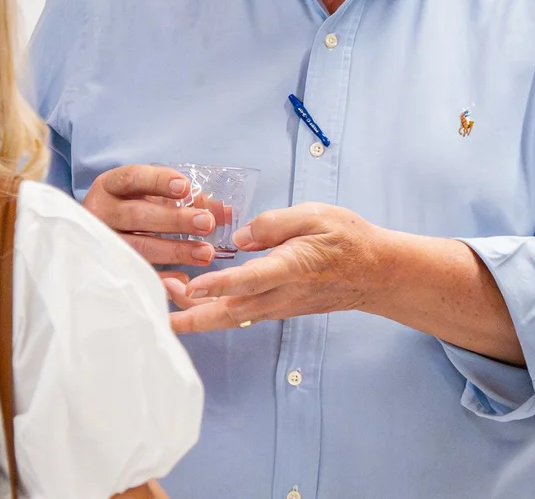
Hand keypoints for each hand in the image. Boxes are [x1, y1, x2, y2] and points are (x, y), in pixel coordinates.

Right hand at [82, 163, 221, 266]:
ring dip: (175, 250)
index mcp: (109, 186)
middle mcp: (100, 212)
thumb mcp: (145, 194)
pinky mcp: (106, 266)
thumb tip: (220, 209)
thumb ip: (178, 197)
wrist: (88, 233)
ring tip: (205, 253)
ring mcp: (100, 242)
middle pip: (138, 215)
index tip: (185, 187)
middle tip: (207, 223)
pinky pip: (134, 273)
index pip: (132, 178)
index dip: (159, 181)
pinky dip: (161, 276)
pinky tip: (184, 277)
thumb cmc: (127, 206)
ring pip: (138, 247)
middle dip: (175, 220)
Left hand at [164, 203, 391, 333]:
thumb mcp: (317, 215)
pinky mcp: (281, 308)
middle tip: (159, 316)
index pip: (249, 279)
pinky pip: (244, 315)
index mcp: (292, 266)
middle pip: (231, 312)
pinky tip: (198, 307)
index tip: (189, 287)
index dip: (218, 284)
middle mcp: (283, 293)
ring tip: (167, 308)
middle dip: (193, 316)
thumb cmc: (349, 239)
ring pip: (234, 318)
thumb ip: (276, 223)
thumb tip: (240, 238)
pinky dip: (218, 314)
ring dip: (199, 317)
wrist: (376, 273)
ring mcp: (282, 306)